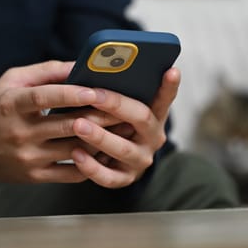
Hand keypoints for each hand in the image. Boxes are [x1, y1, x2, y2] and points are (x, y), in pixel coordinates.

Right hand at [0, 61, 118, 183]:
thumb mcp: (11, 81)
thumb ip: (45, 71)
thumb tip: (80, 65)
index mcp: (11, 105)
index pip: (44, 98)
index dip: (71, 94)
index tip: (96, 90)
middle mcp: (19, 133)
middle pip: (67, 125)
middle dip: (99, 117)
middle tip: (125, 108)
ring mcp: (28, 158)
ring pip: (74, 149)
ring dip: (102, 139)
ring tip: (125, 128)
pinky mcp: (35, 176)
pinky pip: (71, 172)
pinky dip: (92, 162)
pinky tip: (107, 150)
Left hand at [70, 67, 180, 187]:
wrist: (114, 161)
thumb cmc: (113, 123)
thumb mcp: (121, 108)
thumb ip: (118, 92)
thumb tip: (97, 69)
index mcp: (154, 115)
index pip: (165, 97)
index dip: (169, 86)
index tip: (172, 70)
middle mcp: (152, 137)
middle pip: (141, 118)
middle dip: (116, 105)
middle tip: (93, 94)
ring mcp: (140, 159)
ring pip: (123, 148)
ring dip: (99, 136)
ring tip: (78, 124)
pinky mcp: (125, 179)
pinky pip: (108, 176)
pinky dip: (91, 166)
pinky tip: (76, 154)